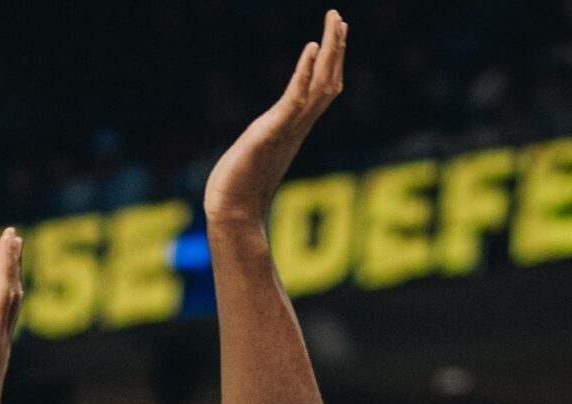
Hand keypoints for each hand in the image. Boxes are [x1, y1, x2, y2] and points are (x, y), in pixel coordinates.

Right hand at [0, 227, 23, 403]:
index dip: (6, 262)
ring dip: (10, 281)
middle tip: (13, 237)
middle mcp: (1, 339)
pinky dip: (2, 304)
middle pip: (12, 293)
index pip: (4, 290)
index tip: (10, 234)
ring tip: (10, 263)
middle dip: (12, 264)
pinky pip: (2, 323)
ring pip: (10, 308)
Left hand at [203, 11, 346, 231]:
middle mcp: (297, 127)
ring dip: (329, 52)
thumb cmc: (238, 191)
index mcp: (294, 129)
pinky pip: (294, 100)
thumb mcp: (257, 153)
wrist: (232, 215)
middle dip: (335, 49)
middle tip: (339, 18)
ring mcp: (287, 130)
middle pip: (327, 82)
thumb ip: (266, 140)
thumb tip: (264, 140)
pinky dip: (305, 73)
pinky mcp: (271, 134)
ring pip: (319, 86)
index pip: (320, 91)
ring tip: (334, 23)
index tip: (335, 35)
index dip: (331, 63)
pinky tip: (311, 48)